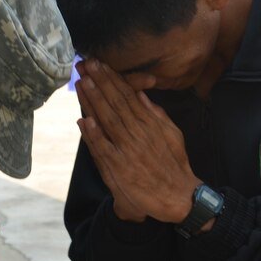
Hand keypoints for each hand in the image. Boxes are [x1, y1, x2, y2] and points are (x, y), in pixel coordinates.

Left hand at [76, 59, 200, 224]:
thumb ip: (156, 113)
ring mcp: (127, 150)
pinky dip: (94, 135)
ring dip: (93, 101)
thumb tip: (141, 93)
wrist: (178, 196)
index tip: (99, 64)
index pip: (127, 96)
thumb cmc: (174, 164)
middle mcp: (138, 133)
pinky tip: (84, 120)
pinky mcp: (119, 168)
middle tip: (85, 64)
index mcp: (150, 123)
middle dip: (99, 82)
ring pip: (107, 121)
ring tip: (82, 83)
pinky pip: (104, 149)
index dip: (112, 79)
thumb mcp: (172, 133)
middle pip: (115, 103)